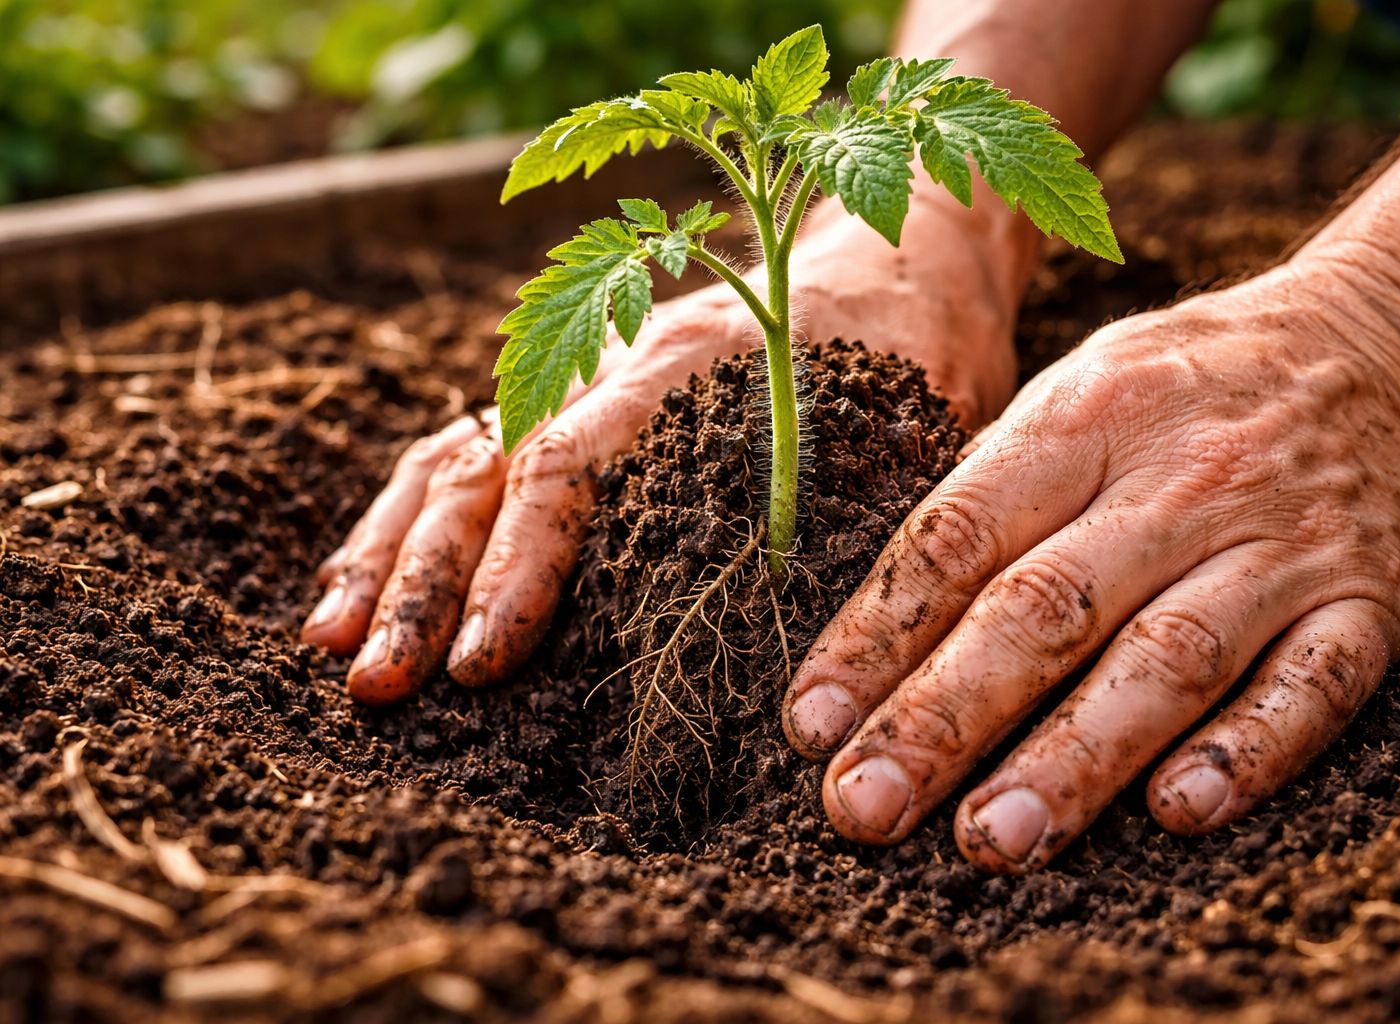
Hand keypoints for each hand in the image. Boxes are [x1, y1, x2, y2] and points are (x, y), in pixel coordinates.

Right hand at [302, 203, 1025, 703]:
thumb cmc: (919, 338)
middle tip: (379, 684)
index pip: (571, 466)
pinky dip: (411, 522)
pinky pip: (475, 455)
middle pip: (487, 467)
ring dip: (392, 554)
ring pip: (458, 458)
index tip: (481, 661)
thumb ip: (844, 502)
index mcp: (688, 365)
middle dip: (425, 580)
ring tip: (336, 647)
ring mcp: (586, 376)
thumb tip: (793, 645)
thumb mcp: (913, 415)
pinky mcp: (583, 401)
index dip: (519, 567)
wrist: (905, 241)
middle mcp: (614, 362)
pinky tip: (366, 585)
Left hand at [782, 258, 1399, 871]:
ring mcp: (1279, 542)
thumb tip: (885, 615)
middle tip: (864, 805)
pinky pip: (1312, 681)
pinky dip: (1249, 749)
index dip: (876, 635)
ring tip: (992, 840)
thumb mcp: (1087, 386)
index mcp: (1084, 419)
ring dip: (1075, 758)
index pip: (958, 535)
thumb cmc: (1197, 382)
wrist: (1399, 337)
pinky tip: (1181, 811)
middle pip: (1044, 608)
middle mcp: (1177, 481)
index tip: (812, 725)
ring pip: (1168, 658)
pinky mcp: (1372, 596)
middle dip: (944, 716)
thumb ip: (997, 487)